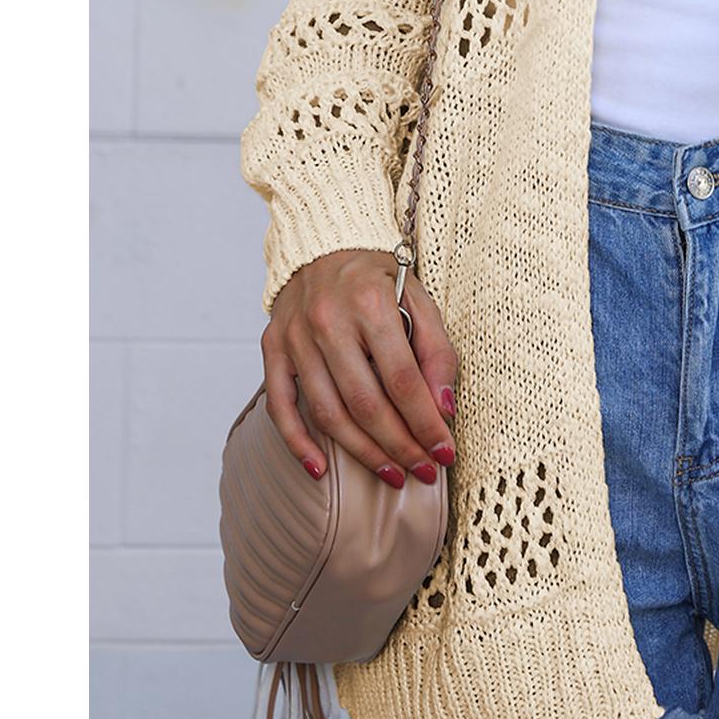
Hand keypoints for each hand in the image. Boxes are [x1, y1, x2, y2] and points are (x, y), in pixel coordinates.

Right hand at [261, 249, 459, 489]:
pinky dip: (297, 443)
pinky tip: (320, 471)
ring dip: (362, 453)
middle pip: (365, 403)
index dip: (426, 423)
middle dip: (399, 445)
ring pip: (328, 412)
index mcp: (371, 303)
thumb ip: (437, 351)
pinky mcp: (273, 348)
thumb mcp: (419, 300)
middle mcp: (328, 321)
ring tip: (392, 474)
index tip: (445, 452)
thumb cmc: (379, 279)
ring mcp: (295, 337)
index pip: (403, 380)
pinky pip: (280, 406)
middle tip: (423, 471)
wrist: (326, 244)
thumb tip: (445, 409)